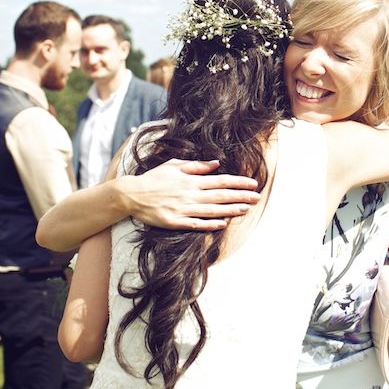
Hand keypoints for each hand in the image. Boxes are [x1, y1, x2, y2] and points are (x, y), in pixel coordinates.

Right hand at [117, 159, 260, 230]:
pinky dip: (210, 224)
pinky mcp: (175, 221)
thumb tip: (216, 164)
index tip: (253, 184)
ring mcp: (183, 209)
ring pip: (212, 210)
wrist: (131, 195)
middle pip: (221, 196)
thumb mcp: (175, 165)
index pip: (221, 181)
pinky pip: (196, 224)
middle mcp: (190, 194)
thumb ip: (197, 166)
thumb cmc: (154, 178)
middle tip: (257, 198)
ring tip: (246, 209)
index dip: (238, 183)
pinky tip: (223, 224)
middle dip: (241, 197)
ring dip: (231, 210)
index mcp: (192, 180)